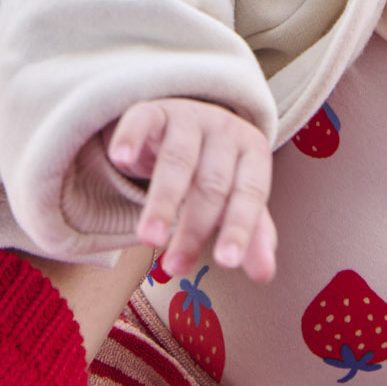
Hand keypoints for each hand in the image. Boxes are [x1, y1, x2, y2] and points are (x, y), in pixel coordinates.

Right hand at [106, 97, 276, 283]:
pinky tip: (122, 158)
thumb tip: (265, 275)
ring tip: (148, 238)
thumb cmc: (216, 168)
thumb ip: (252, 234)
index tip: (226, 262)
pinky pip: (142, 121)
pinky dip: (131, 138)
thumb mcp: (237, 197)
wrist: (190, 119)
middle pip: (211, 183)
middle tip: (175, 267)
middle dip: (193, 228)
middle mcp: (224, 130)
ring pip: (178, 160)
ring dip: (162, 202)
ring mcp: (189, 117)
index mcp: (253, 152)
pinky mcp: (153, 110)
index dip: (239, 228)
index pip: (250, 193)